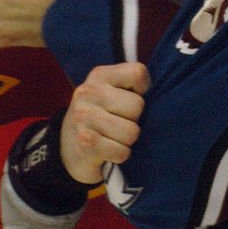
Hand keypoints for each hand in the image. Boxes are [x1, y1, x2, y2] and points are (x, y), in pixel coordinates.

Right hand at [61, 62, 149, 183]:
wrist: (68, 147)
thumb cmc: (100, 116)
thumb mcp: (110, 92)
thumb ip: (130, 85)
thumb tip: (159, 93)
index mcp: (100, 75)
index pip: (138, 73)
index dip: (143, 89)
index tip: (132, 97)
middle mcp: (89, 91)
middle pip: (137, 105)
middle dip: (134, 119)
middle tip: (119, 122)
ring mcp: (84, 117)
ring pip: (131, 132)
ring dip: (127, 141)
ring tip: (113, 138)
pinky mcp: (85, 143)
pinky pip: (122, 152)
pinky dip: (119, 155)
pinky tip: (107, 151)